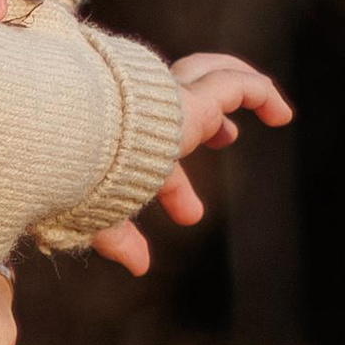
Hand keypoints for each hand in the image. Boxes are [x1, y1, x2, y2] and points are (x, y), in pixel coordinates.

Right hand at [89, 51, 294, 272]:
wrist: (61, 143)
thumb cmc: (67, 178)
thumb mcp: (95, 213)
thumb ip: (117, 237)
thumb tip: (141, 268)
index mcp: (116, 137)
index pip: (153, 159)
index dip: (175, 189)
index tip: (190, 217)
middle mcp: (140, 109)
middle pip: (181, 102)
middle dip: (209, 120)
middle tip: (226, 137)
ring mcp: (165, 98)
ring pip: (208, 75)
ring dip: (238, 87)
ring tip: (274, 112)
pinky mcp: (190, 99)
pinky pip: (235, 86)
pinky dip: (261, 95)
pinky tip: (283, 117)